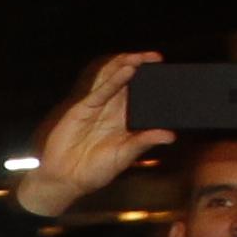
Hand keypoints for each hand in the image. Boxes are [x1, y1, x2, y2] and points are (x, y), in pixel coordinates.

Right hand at [12, 51, 161, 218]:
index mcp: (124, 121)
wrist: (65, 178)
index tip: (168, 75)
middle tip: (157, 59)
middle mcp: (112, 111)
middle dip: (142, 68)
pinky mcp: (83, 108)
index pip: (141, 97)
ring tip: (143, 58)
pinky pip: (101, 91)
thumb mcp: (124, 157)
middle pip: (129, 83)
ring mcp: (98, 108)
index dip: (152, 85)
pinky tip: (127, 71)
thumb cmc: (94, 171)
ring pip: (114, 80)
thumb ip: (144, 142)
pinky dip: (114, 80)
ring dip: (127, 66)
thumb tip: (171, 135)